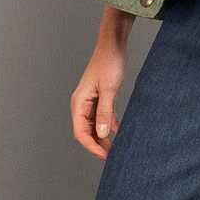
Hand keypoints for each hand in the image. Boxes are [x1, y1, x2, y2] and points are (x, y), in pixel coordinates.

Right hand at [71, 9, 133, 158]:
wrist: (113, 43)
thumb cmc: (109, 62)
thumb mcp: (109, 89)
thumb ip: (105, 112)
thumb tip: (103, 134)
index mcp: (79, 103)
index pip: (81, 133)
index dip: (92, 147)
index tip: (106, 156)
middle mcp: (82, 103)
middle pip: (87, 132)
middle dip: (99, 145)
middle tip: (114, 155)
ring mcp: (91, 101)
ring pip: (95, 125)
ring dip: (104, 137)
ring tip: (117, 147)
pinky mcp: (100, 97)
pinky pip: (103, 117)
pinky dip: (110, 125)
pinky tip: (120, 132)